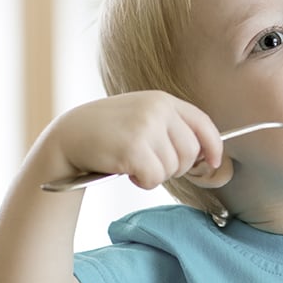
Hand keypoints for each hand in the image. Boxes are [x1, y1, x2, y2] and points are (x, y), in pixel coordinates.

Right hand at [47, 91, 225, 188]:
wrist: (68, 136)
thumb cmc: (109, 133)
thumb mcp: (143, 119)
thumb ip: (172, 130)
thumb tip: (209, 160)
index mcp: (162, 100)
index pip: (203, 123)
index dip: (214, 146)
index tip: (214, 163)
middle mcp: (157, 109)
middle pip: (191, 152)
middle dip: (176, 167)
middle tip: (152, 165)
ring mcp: (145, 127)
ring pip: (173, 168)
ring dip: (156, 175)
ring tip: (134, 163)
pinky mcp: (132, 148)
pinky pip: (154, 178)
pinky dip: (143, 182)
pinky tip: (126, 170)